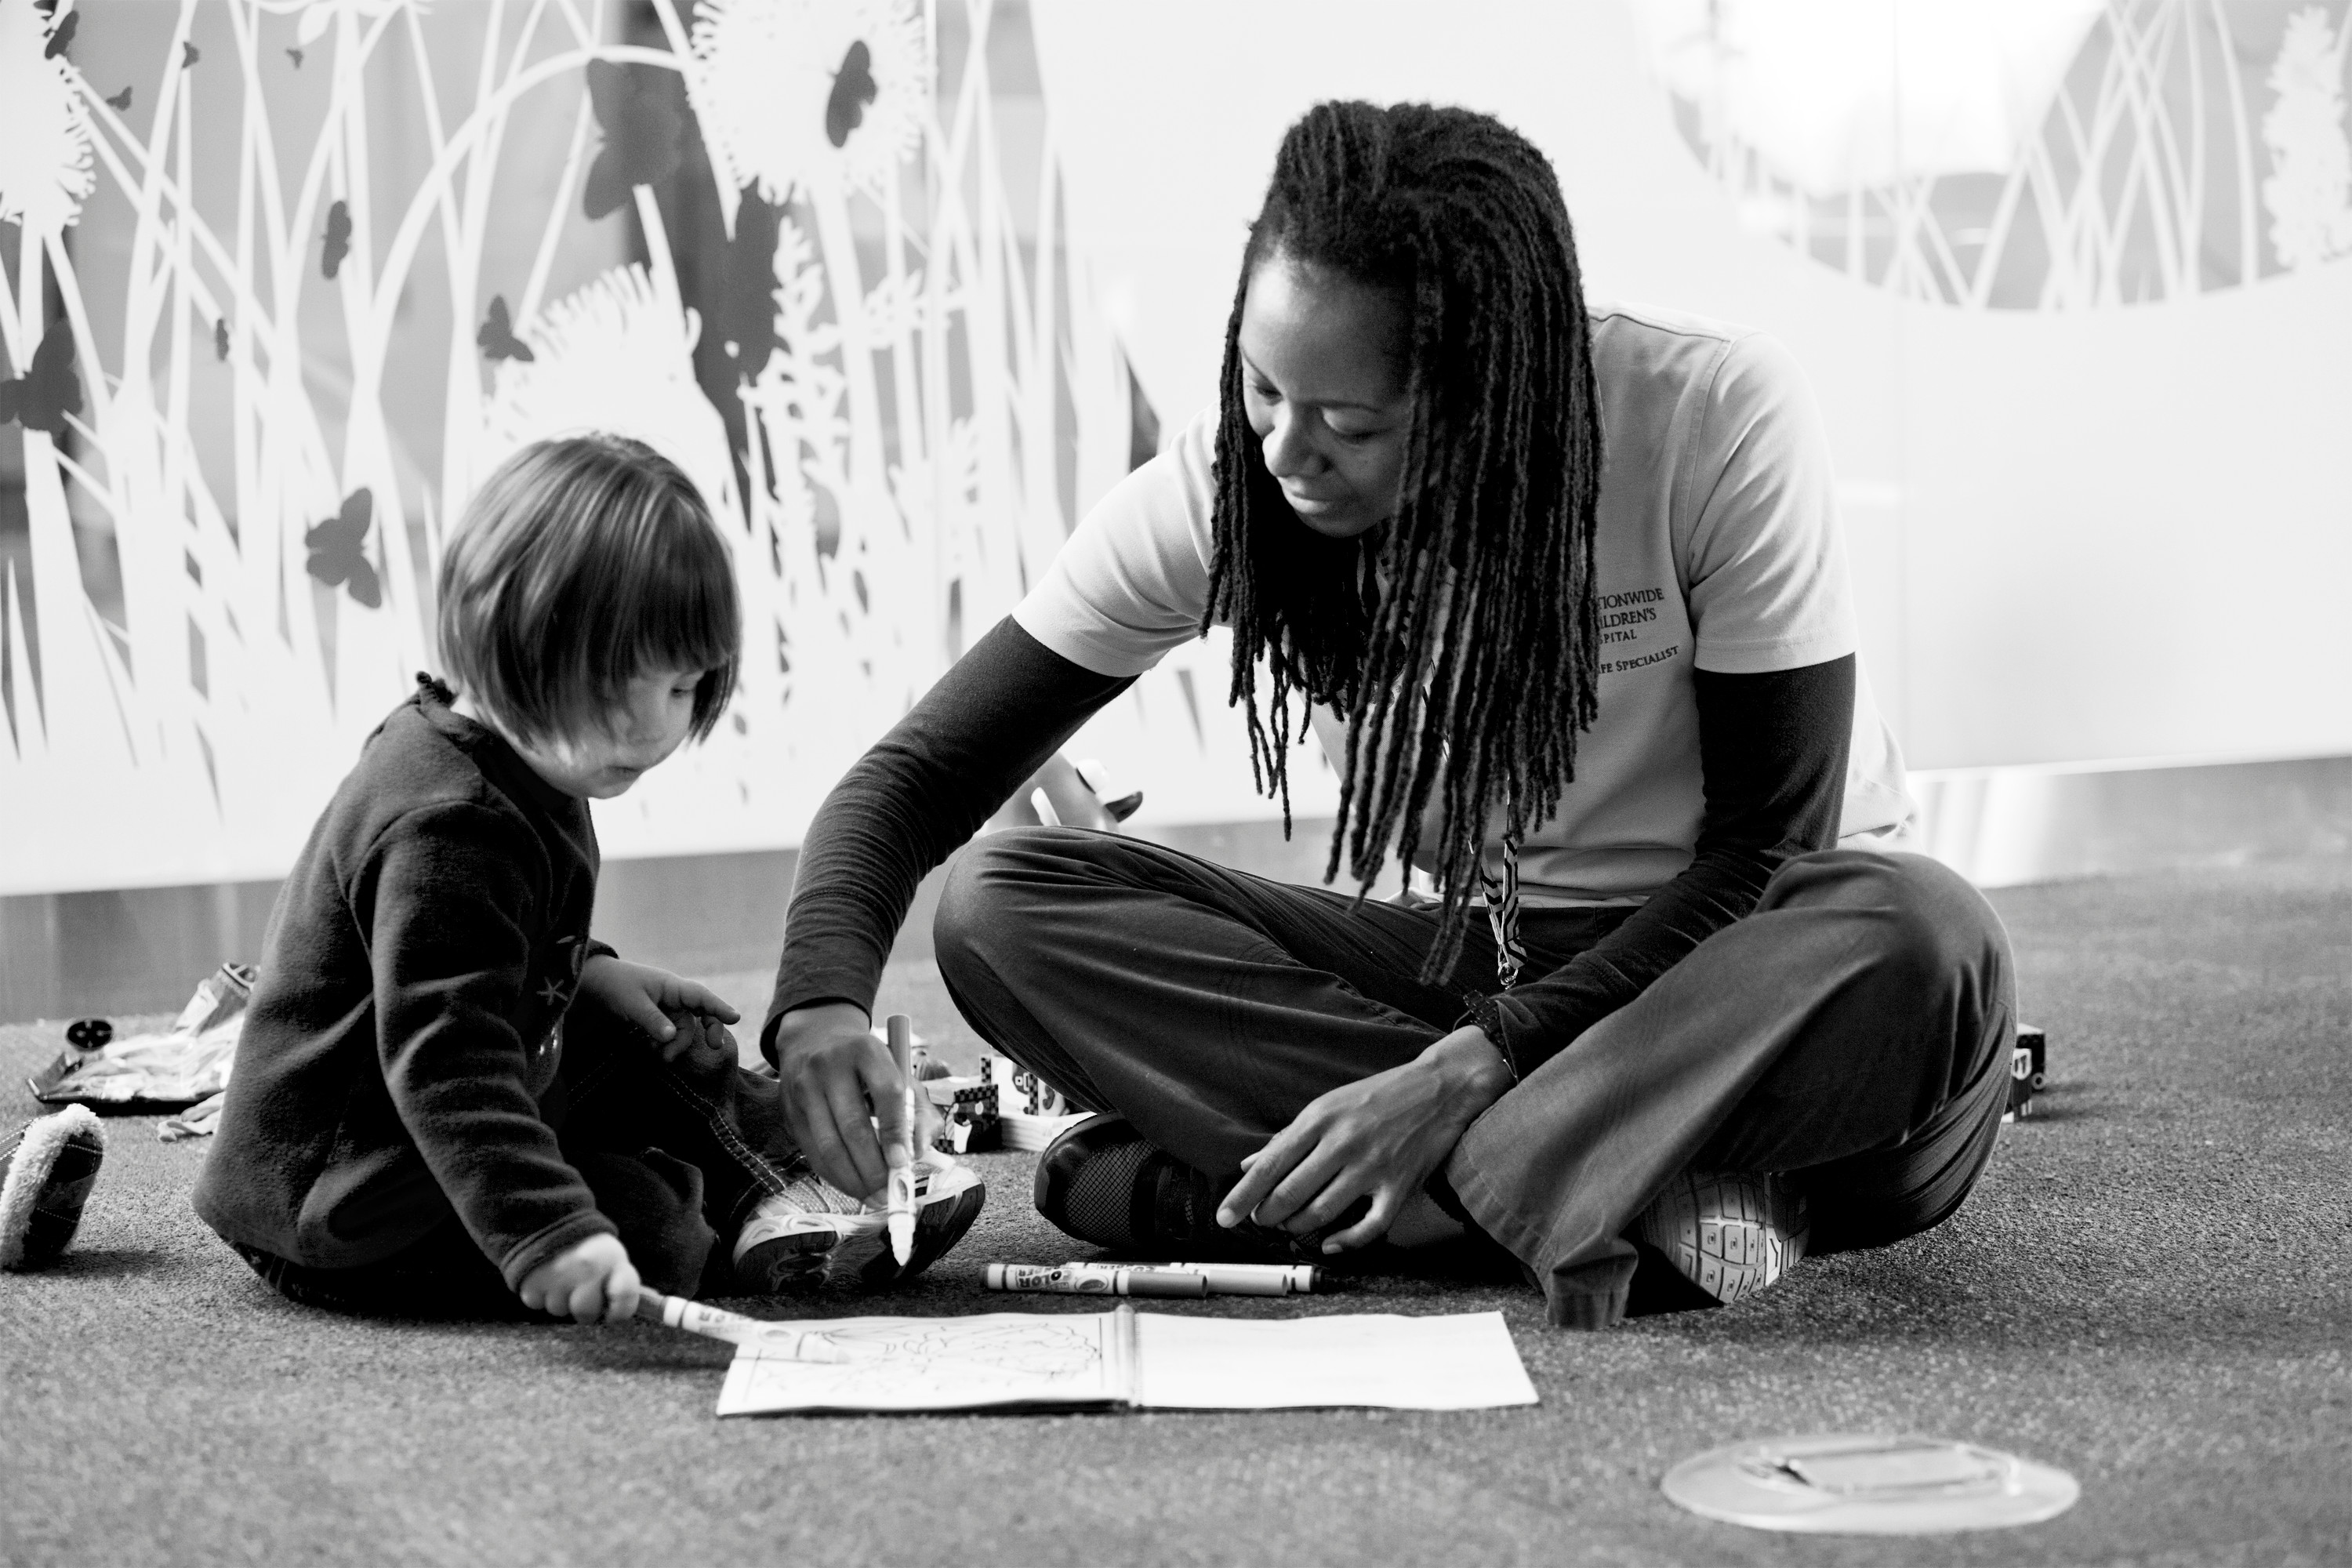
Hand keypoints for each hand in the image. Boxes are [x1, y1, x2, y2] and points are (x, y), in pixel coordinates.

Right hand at [518, 1233, 639, 1322]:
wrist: (548, 1216)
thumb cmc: (586, 1246)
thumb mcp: (611, 1256)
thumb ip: (620, 1284)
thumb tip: (617, 1315)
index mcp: (612, 1259)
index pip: (625, 1297)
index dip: (620, 1310)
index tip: (612, 1312)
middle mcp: (587, 1268)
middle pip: (586, 1313)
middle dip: (584, 1308)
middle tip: (580, 1288)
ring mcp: (558, 1275)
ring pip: (559, 1310)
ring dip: (559, 1300)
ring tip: (561, 1276)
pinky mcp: (531, 1280)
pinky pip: (536, 1304)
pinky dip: (539, 1295)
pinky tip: (544, 1276)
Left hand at [578, 956, 739, 1050]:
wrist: (592, 982)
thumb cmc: (614, 985)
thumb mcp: (632, 1003)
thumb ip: (652, 1021)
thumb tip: (671, 1037)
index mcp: (671, 986)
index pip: (701, 996)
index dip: (719, 1007)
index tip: (736, 1019)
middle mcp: (673, 996)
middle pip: (700, 1014)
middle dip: (707, 1030)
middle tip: (713, 1048)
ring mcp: (665, 1007)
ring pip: (683, 1028)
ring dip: (676, 1044)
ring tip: (661, 1056)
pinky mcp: (655, 1017)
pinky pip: (669, 1032)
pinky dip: (664, 1043)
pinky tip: (652, 1049)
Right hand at [772, 1003, 939, 1199]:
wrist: (815, 1042)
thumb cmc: (867, 1067)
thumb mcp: (899, 1074)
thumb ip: (919, 1112)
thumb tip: (916, 1152)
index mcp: (867, 1050)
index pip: (886, 1092)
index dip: (895, 1131)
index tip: (903, 1163)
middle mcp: (830, 1065)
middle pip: (853, 1125)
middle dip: (873, 1167)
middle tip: (889, 1192)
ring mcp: (805, 1087)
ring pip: (829, 1145)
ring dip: (853, 1179)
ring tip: (873, 1196)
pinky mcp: (789, 1110)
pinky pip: (812, 1152)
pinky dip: (834, 1176)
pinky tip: (852, 1186)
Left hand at [1216, 1026, 1513, 1252]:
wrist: (1440, 1088)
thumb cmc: (1380, 1096)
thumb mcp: (1328, 1106)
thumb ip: (1288, 1138)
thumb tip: (1249, 1166)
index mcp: (1319, 1119)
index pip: (1269, 1166)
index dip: (1242, 1197)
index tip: (1224, 1218)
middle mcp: (1342, 1143)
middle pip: (1289, 1195)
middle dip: (1267, 1216)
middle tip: (1263, 1220)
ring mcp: (1372, 1166)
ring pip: (1321, 1213)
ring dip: (1298, 1226)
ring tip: (1292, 1224)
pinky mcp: (1399, 1186)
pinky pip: (1368, 1227)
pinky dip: (1346, 1242)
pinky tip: (1331, 1243)